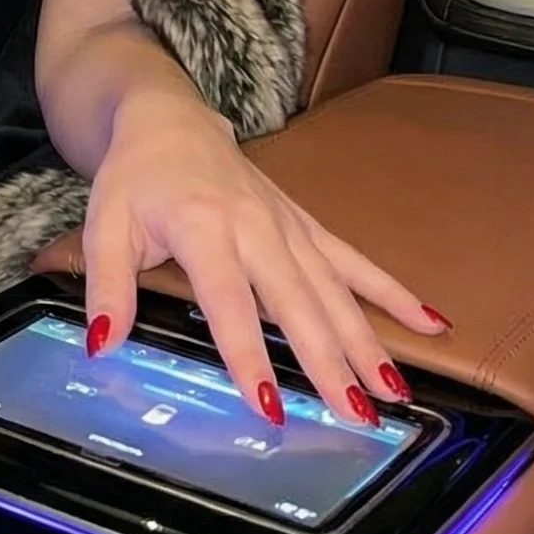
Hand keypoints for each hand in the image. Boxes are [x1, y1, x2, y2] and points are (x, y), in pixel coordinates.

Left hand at [62, 92, 448, 426]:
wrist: (167, 119)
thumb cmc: (134, 178)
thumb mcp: (103, 226)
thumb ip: (107, 287)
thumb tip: (104, 345)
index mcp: (203, 227)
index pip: (228, 300)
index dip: (248, 354)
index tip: (269, 404)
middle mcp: (255, 226)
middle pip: (297, 301)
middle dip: (328, 360)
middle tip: (356, 415)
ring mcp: (287, 224)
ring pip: (334, 288)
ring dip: (366, 340)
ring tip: (393, 392)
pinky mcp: (304, 222)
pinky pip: (353, 260)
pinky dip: (392, 290)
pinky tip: (431, 321)